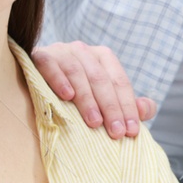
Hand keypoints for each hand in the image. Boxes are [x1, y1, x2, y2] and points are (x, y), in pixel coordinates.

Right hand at [32, 41, 156, 138]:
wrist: (36, 77)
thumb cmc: (76, 92)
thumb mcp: (103, 97)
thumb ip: (128, 104)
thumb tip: (147, 109)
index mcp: (103, 57)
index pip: (120, 82)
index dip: (128, 107)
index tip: (131, 131)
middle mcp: (84, 50)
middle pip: (101, 79)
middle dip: (111, 107)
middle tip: (115, 132)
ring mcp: (61, 50)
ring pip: (78, 72)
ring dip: (87, 99)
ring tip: (94, 122)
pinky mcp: (40, 55)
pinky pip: (50, 64)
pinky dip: (59, 79)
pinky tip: (67, 96)